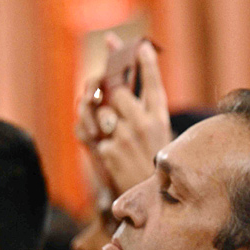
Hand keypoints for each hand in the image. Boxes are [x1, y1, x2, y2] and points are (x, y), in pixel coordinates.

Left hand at [77, 36, 171, 195]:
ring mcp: (124, 138)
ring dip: (98, 114)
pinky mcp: (107, 151)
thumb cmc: (155, 167)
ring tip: (110, 127)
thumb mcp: (160, 137)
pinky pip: (88, 130)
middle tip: (108, 92)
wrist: (153, 205)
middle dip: (108, 90)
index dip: (145, 62)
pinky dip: (91, 134)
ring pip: (99, 110)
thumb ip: (144, 113)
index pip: (153, 83)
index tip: (139, 45)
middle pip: (116, 91)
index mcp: (160, 119)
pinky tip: (104, 144)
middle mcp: (143, 125)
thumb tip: (117, 89)